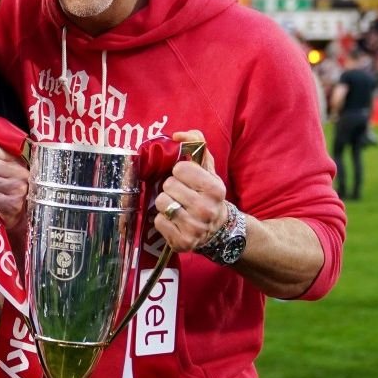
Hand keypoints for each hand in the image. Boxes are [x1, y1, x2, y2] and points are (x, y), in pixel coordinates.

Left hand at [154, 130, 229, 252]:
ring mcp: (195, 228)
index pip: (180, 169)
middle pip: (168, 185)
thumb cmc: (208, 195)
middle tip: (181, 194)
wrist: (219, 229)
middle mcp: (206, 209)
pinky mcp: (183, 242)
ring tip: (177, 206)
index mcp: (214, 188)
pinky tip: (174, 221)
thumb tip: (178, 135)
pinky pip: (159, 221)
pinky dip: (163, 220)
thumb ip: (197, 145)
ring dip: (165, 203)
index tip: (186, 179)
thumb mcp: (208, 170)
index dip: (180, 172)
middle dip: (171, 187)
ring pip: (161, 203)